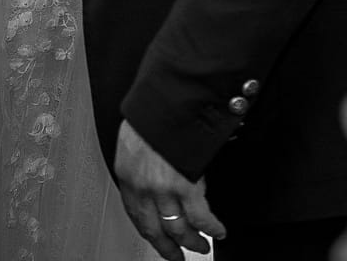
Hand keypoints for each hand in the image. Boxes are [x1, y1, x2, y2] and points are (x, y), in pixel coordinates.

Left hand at [114, 120, 225, 259]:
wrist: (164, 100)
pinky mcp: (186, 186)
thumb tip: (152, 175)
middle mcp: (143, 187)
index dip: (148, 231)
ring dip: (193, 242)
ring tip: (202, 246)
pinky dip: (211, 228)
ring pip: (179, 228)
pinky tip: (218, 231)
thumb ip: (141, 162)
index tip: (156, 240)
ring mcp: (164, 189)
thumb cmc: (150, 115)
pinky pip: (200, 217)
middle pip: (155, 229)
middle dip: (168, 248)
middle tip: (177, 257)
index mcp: (127, 174)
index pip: (135, 213)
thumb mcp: (135, 139)